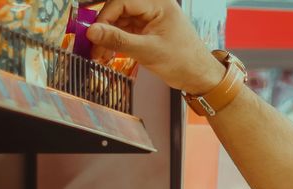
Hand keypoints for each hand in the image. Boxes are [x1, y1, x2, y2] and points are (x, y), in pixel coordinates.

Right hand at [87, 0, 225, 92]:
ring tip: (99, 55)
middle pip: (118, 9)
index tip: (93, 34)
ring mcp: (150, 17)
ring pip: (120, 20)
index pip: (122, 1)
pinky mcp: (148, 29)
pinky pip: (126, 30)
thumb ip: (118, 40)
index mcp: (158, 3)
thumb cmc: (184, 62)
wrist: (200, 76)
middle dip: (104, 28)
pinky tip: (107, 53)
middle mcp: (154, 6)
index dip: (105, 16)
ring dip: (108, 36)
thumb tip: (91, 32)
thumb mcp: (147, 51)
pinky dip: (116, 41)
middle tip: (92, 46)